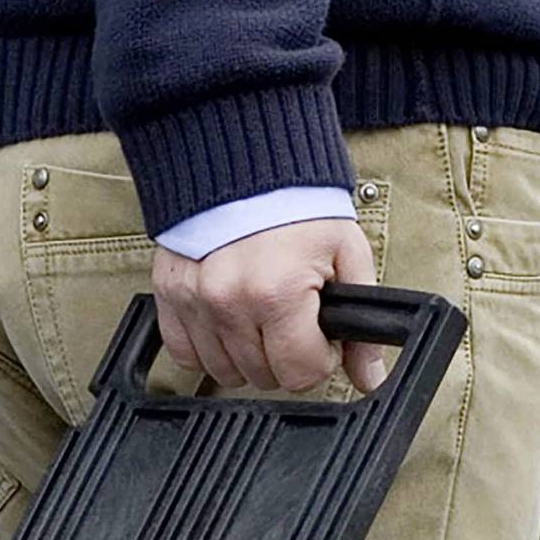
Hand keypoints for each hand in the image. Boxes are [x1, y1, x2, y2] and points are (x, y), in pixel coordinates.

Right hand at [152, 217, 388, 396]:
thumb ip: (360, 321)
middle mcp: (229, 303)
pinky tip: (229, 325)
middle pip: (263, 377)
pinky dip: (209, 350)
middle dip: (286, 356)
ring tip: (262, 318)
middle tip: (294, 320)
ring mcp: (193, 302)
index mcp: (277, 292)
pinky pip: (185, 356)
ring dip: (248, 357)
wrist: (242, 162)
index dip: (320, 359)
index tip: (319, 336)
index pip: (300, 373)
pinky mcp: (169, 296)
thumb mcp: (346, 253)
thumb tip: (370, 376)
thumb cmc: (295, 203)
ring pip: (225, 373)